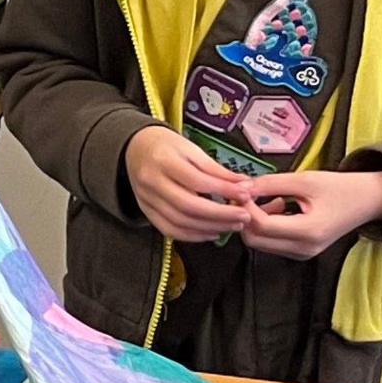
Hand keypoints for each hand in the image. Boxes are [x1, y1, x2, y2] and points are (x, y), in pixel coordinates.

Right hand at [122, 125, 256, 243]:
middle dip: (220, 214)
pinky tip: (211, 232)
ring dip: (210, 227)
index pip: (197, 181)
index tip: (246, 195)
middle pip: (188, 206)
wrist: (135, 149)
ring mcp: (147, 199)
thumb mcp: (192, 150)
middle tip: (244, 216)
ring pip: (180, 222)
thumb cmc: (166, 147)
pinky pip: (169, 230)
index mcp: (164, 161)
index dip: (224, 190)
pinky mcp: (146, 211)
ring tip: (233, 225)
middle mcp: (152, 182)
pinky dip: (192, 236)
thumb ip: (217, 170)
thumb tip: (244, 186)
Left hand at [237, 168, 381, 259]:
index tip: (242, 190)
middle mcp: (304, 248)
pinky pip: (271, 242)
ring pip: (260, 243)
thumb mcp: (306, 179)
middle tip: (250, 194)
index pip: (261, 225)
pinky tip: (279, 207)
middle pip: (254, 239)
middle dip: (246, 216)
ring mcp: (302, 253)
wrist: (368, 201)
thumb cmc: (343, 189)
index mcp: (309, 231)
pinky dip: (266, 225)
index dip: (245, 207)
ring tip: (272, 198)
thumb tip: (241, 187)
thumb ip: (271, 184)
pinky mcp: (300, 251)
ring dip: (256, 220)